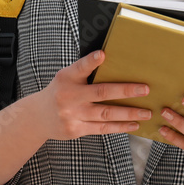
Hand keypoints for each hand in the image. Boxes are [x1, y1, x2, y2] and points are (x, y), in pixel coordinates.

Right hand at [36, 50, 152, 139]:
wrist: (37, 117)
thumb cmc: (60, 92)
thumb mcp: (66, 77)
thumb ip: (84, 71)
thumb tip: (111, 60)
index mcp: (67, 78)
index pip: (80, 67)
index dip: (91, 61)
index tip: (103, 55)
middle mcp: (69, 96)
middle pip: (101, 93)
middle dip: (125, 91)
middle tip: (145, 89)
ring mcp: (72, 115)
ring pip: (106, 114)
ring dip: (129, 113)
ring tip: (146, 112)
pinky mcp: (76, 130)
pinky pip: (102, 128)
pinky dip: (120, 127)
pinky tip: (134, 124)